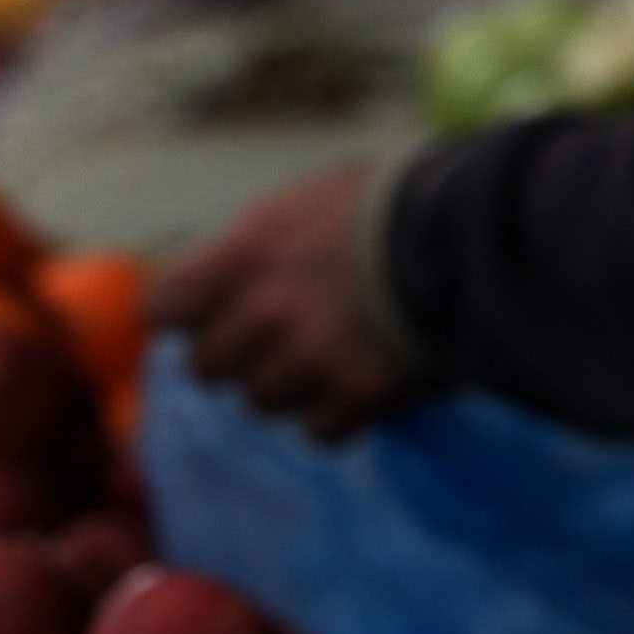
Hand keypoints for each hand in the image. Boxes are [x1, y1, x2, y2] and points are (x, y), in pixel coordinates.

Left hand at [147, 161, 417, 437]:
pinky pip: (319, 431)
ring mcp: (307, 360)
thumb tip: (211, 279)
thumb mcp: (300, 202)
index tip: (204, 314)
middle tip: (275, 337)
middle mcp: (262, 315)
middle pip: (206, 368)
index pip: (162, 310)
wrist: (471, 232)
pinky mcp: (357, 397)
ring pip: (260, 402)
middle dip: (235, 356)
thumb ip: (247, 246)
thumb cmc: (386, 202)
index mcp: (239, 259)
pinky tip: (360, 383)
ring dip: (288, 385)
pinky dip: (337, 414)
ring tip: (329, 353)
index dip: (183, 316)